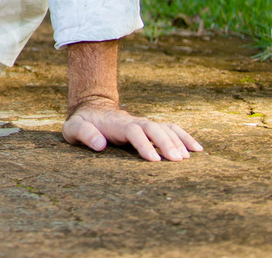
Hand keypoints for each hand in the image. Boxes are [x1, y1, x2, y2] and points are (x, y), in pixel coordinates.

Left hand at [63, 98, 202, 161]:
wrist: (91, 110)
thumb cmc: (82, 124)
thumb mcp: (74, 129)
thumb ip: (84, 134)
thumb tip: (100, 144)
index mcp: (117, 124)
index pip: (134, 132)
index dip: (144, 145)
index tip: (154, 160)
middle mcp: (134, 122)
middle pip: (154, 129)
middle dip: (166, 143)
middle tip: (178, 161)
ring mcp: (144, 124)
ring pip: (165, 128)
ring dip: (178, 141)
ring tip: (189, 158)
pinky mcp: (151, 128)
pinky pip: (171, 130)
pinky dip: (185, 137)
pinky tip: (198, 150)